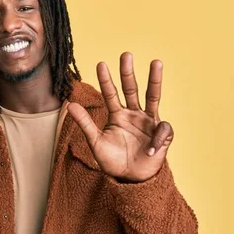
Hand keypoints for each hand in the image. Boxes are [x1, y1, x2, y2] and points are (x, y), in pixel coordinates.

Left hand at [67, 53, 173, 182]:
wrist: (131, 179)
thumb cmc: (113, 162)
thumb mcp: (96, 142)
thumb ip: (85, 124)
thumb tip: (70, 104)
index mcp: (117, 115)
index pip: (111, 94)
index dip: (106, 80)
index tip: (100, 64)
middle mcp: (133, 114)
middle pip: (132, 89)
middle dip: (128, 72)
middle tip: (126, 54)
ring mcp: (148, 122)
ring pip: (153, 96)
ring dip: (154, 80)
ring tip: (156, 62)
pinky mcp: (161, 134)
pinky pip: (162, 130)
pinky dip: (158, 138)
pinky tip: (151, 148)